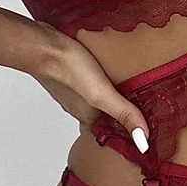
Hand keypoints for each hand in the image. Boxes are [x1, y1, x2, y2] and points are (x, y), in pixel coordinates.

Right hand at [28, 20, 149, 151]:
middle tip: (136, 111)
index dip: (119, 136)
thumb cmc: (68, 68)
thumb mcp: (103, 94)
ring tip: (128, 89)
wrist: (44, 43)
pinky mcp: (73, 72)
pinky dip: (99, 78)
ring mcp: (74, 89)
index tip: (137, 135)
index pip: (104, 135)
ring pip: (94, 98)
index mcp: (88, 116)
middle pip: (101, 117)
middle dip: (117, 116)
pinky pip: (88, 80)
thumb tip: (142, 142)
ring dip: (109, 96)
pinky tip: (108, 69)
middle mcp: (80, 105)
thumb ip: (124, 115)